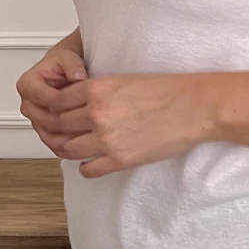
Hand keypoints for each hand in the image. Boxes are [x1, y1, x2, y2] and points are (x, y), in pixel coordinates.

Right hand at [16, 47, 88, 154]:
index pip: (43, 98)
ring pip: (47, 135)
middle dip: (66, 123)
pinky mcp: (43, 129)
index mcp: (28, 84)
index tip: (82, 104)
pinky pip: (52, 143)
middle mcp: (28, 103)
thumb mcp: (68, 58)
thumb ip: (72, 65)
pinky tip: (82, 145)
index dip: (62, 103)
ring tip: (87, 136)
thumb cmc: (64, 63)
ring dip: (66, 138)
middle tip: (88, 124)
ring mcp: (35, 118)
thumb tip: (78, 76)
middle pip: (44, 120)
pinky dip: (66, 146)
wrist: (64, 69)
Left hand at [18, 69, 218, 177]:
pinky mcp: (119, 159)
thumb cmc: (166, 91)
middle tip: (60, 132)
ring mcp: (106, 139)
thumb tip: (76, 103)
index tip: (57, 113)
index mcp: (97, 89)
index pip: (57, 101)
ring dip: (68, 148)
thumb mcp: (124, 79)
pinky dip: (85, 167)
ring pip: (68, 148)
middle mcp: (97, 114)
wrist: (193, 108)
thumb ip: (97, 91)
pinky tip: (91, 162)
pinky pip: (88, 169)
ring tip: (74, 147)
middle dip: (57, 129)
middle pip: (58, 125)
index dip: (54, 108)